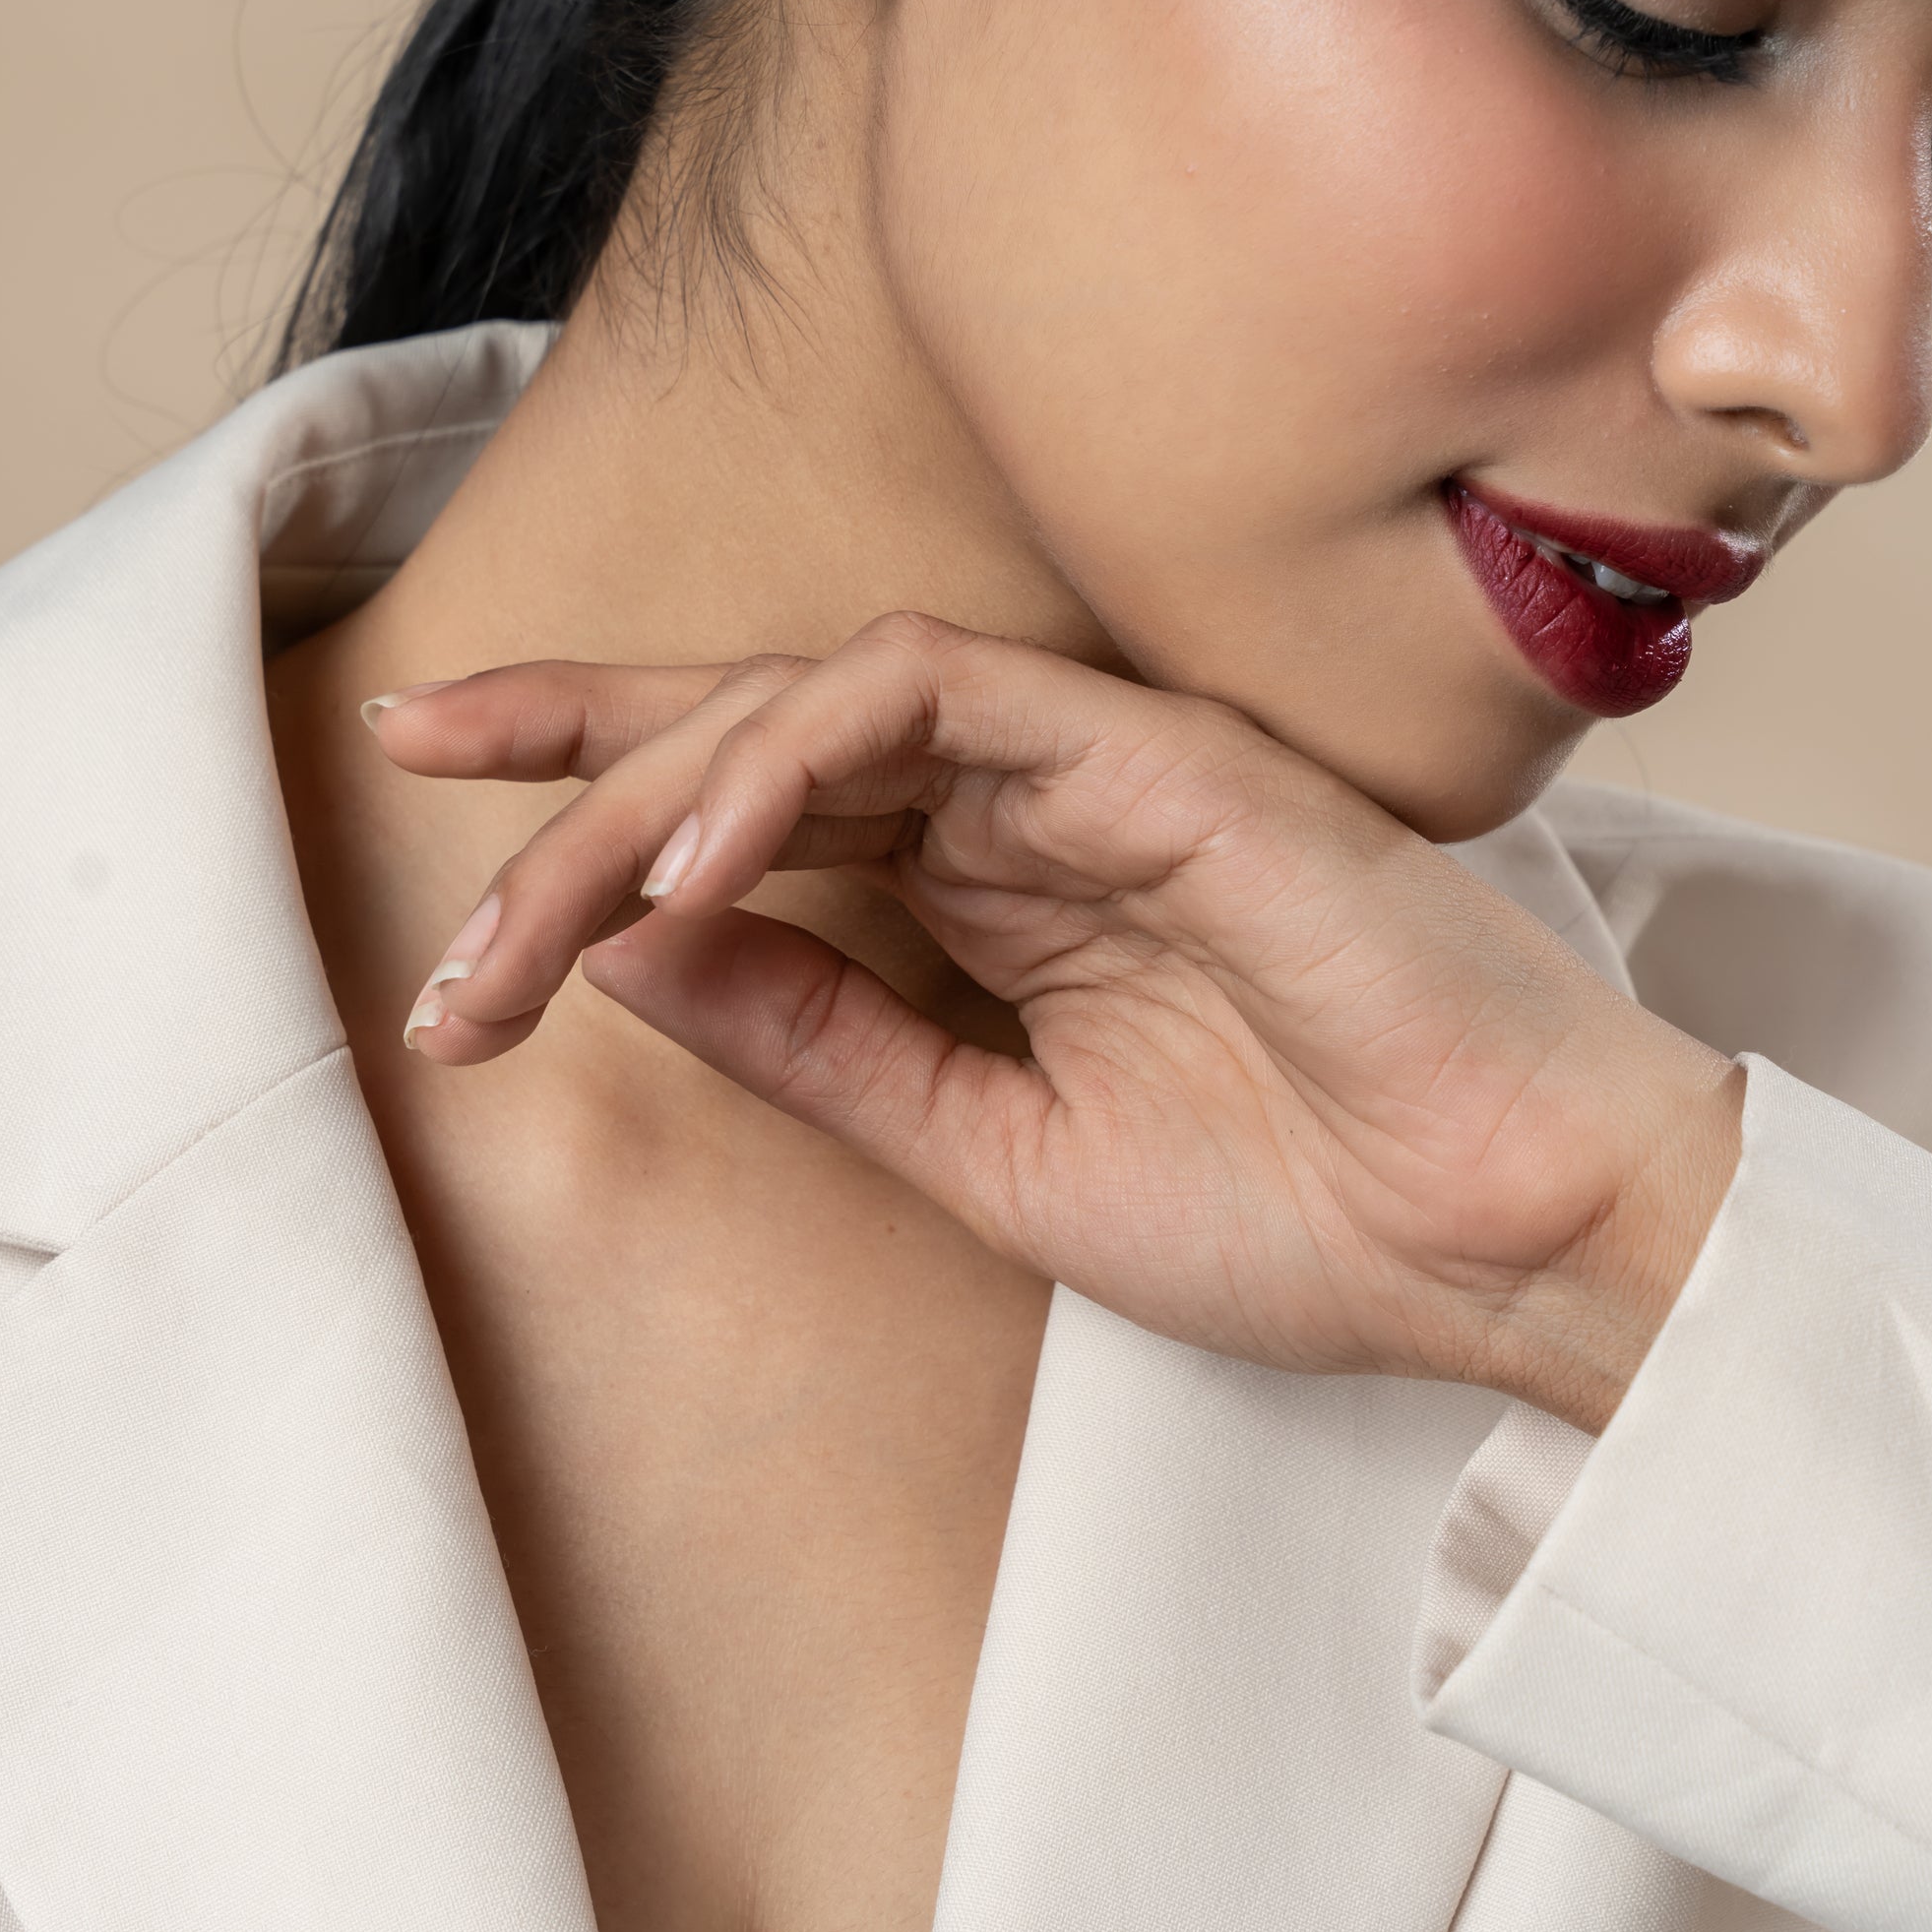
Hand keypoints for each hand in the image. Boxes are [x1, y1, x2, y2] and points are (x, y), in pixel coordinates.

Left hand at [371, 615, 1742, 1427]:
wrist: (1510, 1244)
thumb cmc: (1306, 1211)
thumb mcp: (992, 1157)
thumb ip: (824, 1046)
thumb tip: (628, 957)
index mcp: (998, 890)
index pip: (764, 802)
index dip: (591, 805)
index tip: (442, 865)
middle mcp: (1030, 804)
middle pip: (756, 724)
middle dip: (569, 761)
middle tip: (421, 824)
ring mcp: (1095, 763)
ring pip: (821, 687)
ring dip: (655, 776)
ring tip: (538, 904)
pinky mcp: (1157, 749)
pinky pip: (940, 691)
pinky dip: (801, 749)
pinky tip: (699, 854)